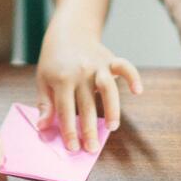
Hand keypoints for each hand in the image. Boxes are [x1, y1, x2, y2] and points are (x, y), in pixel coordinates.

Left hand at [36, 34, 142, 152]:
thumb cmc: (54, 60)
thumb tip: (42, 127)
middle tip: (92, 149)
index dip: (69, 130)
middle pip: (86, 105)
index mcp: (61, 79)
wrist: (68, 31)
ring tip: (112, 128)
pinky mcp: (110, 59)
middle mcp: (81, 72)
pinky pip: (125, 67)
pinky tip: (138, 91)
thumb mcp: (43, 79)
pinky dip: (133, 77)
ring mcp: (97, 65)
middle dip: (89, 129)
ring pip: (107, 89)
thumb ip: (45, 104)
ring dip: (112, 109)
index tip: (73, 148)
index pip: (65, 110)